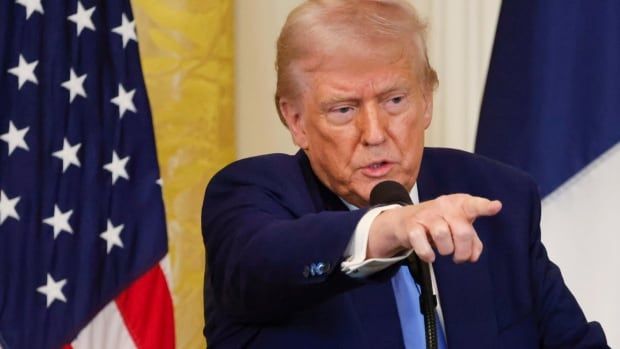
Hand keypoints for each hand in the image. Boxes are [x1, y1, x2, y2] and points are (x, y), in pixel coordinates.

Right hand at [367, 194, 501, 262]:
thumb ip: (472, 241)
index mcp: (459, 204)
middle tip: (459, 257)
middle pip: (462, 231)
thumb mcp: (458, 227)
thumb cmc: (440, 222)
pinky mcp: (411, 226)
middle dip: (463, 251)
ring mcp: (427, 215)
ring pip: (442, 236)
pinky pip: (423, 245)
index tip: (496, 207)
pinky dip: (428, 254)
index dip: (484, 207)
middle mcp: (444, 206)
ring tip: (444, 251)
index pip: (473, 205)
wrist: (405, 220)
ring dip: (446, 250)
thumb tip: (473, 256)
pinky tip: (430, 256)